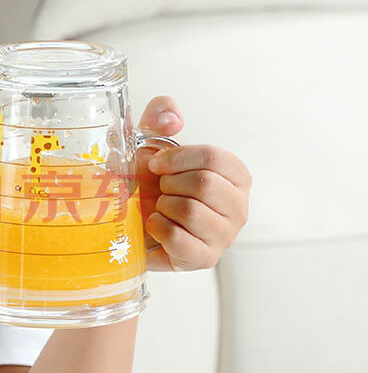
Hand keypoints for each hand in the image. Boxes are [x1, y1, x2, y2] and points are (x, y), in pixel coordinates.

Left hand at [135, 96, 251, 271]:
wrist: (134, 219)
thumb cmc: (150, 180)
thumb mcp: (152, 140)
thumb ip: (161, 114)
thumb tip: (172, 118)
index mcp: (236, 175)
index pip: (214, 159)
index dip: (177, 159)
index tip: (155, 164)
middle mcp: (239, 206)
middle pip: (204, 185)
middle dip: (169, 184)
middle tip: (159, 189)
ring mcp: (224, 235)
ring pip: (191, 211)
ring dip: (162, 206)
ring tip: (159, 207)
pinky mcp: (204, 259)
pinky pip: (178, 239)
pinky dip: (157, 228)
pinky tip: (155, 225)